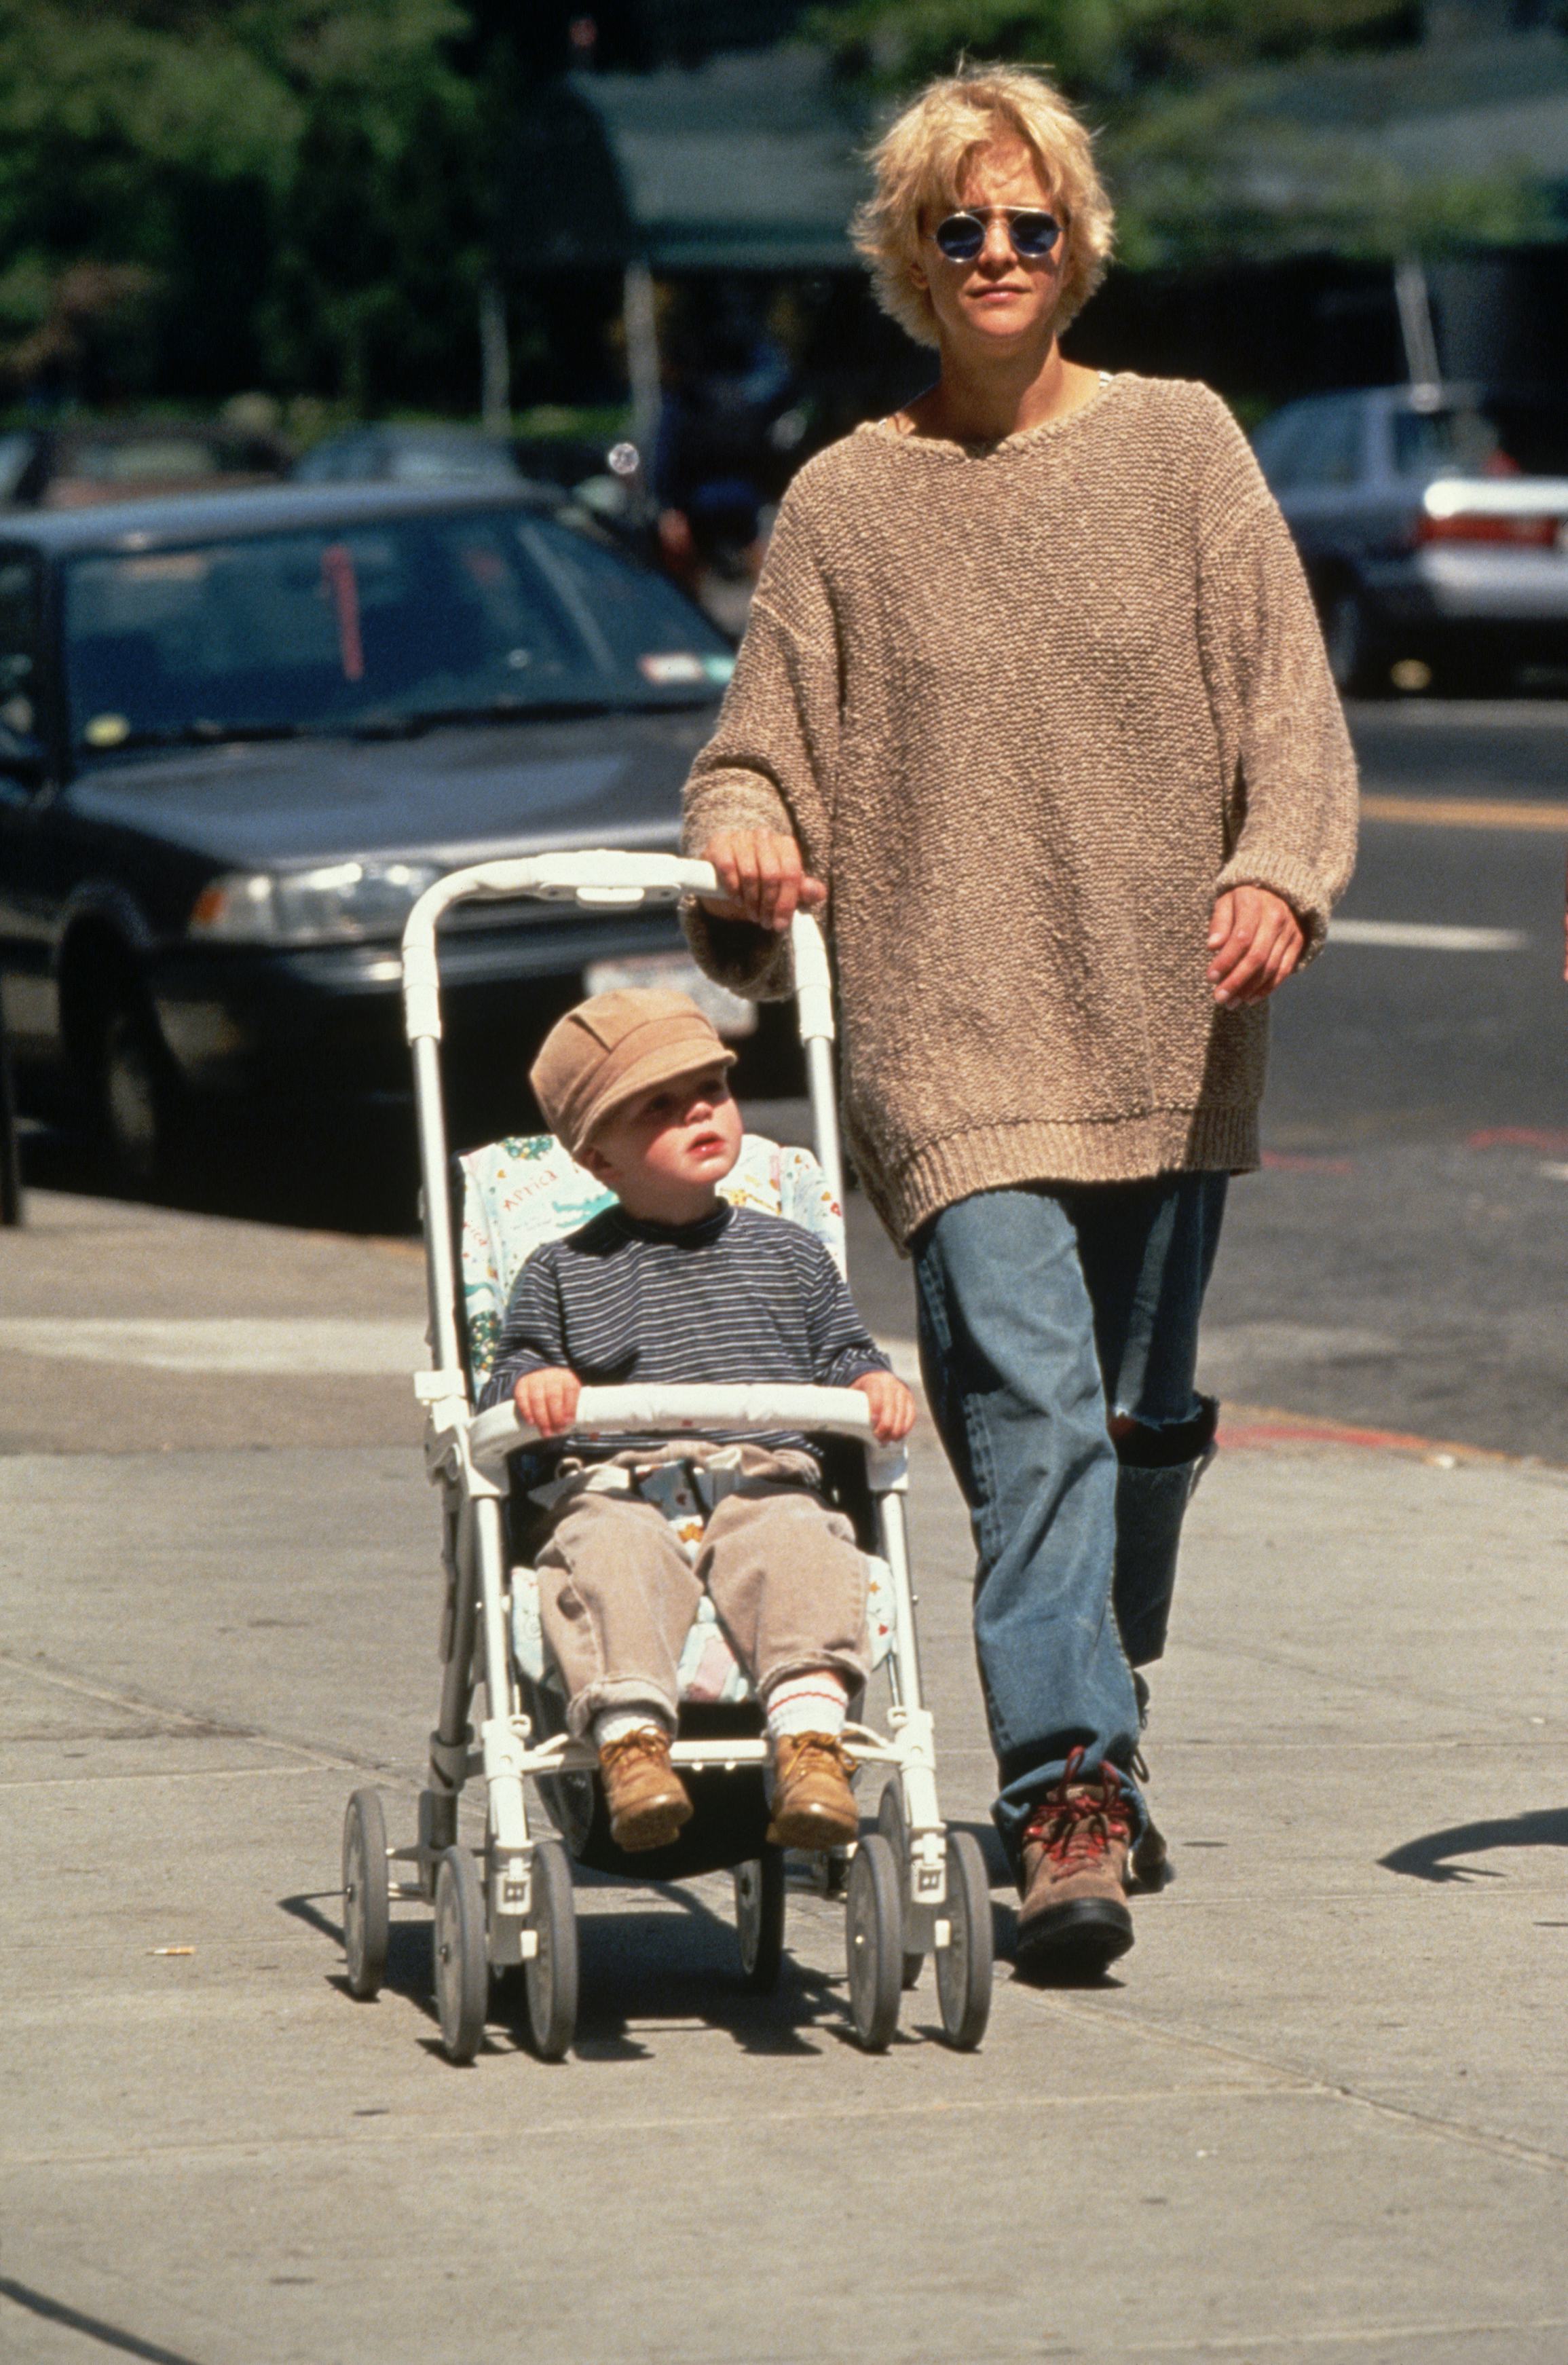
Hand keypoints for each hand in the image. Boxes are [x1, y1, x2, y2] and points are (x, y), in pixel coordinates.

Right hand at [514, 1366, 581, 1437]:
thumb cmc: (561, 1394)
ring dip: (542, 1417)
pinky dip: (526, 1410)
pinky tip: (531, 1421)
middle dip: (555, 1416)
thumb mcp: (572, 1398)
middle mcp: (552, 1377)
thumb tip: (594, 1435)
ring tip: (546, 1432)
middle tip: (557, 1431)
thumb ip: (583, 1415)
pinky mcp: (523, 1384)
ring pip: (537, 1398)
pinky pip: (522, 1396)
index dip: (570, 1406)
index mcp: (568, 1379)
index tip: (569, 1422)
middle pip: (553, 1396)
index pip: (570, 1390)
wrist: (541, 1376)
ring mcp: (536, 1379)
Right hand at [699, 829, 826, 933]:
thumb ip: (803, 892)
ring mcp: (741, 837)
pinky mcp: (720, 842)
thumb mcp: (783, 890)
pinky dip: (732, 888)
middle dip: (769, 904)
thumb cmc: (759, 883)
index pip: (792, 872)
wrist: (725, 874)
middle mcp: (764, 836)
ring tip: (752, 913)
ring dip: (751, 900)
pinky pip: (728, 867)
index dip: (787, 902)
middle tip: (764, 922)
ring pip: (750, 873)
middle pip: (773, 874)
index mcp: (785, 845)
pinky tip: (736, 898)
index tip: (781, 923)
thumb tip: (816, 892)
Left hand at [852, 1369, 916, 1442]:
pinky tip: (899, 1436)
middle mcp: (890, 1384)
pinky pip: (911, 1414)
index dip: (876, 1408)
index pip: (876, 1394)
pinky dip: (906, 1427)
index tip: (873, 1422)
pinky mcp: (909, 1398)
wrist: (878, 1377)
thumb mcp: (854, 1393)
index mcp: (875, 1381)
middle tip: (879, 1438)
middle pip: (891, 1406)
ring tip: (888, 1440)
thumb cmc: (863, 1390)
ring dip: (896, 1429)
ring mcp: (902, 1391)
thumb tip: (845, 1433)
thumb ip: (849, 1409)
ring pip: (903, 1412)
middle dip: (886, 1425)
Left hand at [1207, 886, 1305, 1006]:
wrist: (1278, 890)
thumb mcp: (1227, 901)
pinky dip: (1267, 988)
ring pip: (1270, 967)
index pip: (1241, 938)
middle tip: (1219, 998)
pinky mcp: (1297, 944)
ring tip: (1231, 1003)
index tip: (1210, 977)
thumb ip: (1219, 922)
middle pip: (1257, 957)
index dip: (1226, 960)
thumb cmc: (1243, 900)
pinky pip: (1284, 971)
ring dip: (1249, 989)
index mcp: (1254, 904)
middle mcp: (1276, 917)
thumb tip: (1212, 946)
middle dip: (1236, 981)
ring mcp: (1290, 932)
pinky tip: (1250, 999)